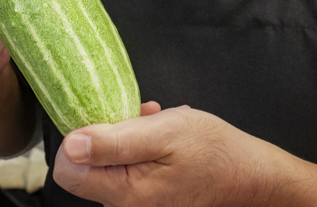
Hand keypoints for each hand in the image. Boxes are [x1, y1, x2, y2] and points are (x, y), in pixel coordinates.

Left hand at [54, 104, 265, 206]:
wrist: (249, 174)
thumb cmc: (215, 153)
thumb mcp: (164, 133)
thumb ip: (114, 141)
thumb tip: (72, 144)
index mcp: (124, 192)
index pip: (67, 169)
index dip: (79, 136)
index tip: (105, 120)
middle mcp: (125, 206)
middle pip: (87, 163)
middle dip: (110, 132)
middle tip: (142, 118)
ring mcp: (136, 204)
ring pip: (110, 160)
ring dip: (128, 135)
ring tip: (158, 124)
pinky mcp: (146, 198)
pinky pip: (127, 166)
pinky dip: (140, 145)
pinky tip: (161, 134)